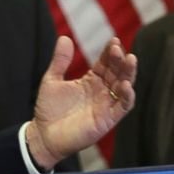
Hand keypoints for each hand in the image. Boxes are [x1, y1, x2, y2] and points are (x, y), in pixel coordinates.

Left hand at [26, 36, 135, 169]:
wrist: (43, 135)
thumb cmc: (48, 109)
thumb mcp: (52, 80)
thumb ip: (60, 61)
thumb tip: (64, 37)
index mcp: (91, 81)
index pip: (105, 63)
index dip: (110, 53)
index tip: (113, 41)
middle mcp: (102, 91)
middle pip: (117, 73)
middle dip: (120, 60)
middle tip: (119, 49)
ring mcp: (106, 105)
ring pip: (123, 87)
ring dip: (128, 74)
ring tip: (130, 60)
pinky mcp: (107, 120)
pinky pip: (122, 107)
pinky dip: (127, 97)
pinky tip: (126, 86)